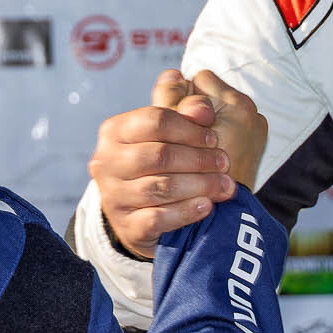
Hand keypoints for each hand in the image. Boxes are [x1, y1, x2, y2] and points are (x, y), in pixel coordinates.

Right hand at [92, 69, 262, 256]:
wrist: (146, 213)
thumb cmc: (163, 162)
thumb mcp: (173, 132)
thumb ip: (189, 112)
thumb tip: (203, 106)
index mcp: (115, 130)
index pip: (155, 120)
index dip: (190, 128)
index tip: (215, 137)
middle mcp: (107, 162)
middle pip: (159, 155)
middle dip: (198, 158)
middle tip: (225, 163)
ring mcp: (113, 196)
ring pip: (160, 187)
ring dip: (199, 185)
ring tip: (225, 185)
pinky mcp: (127, 226)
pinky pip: (158, 219)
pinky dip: (186, 212)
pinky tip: (206, 205)